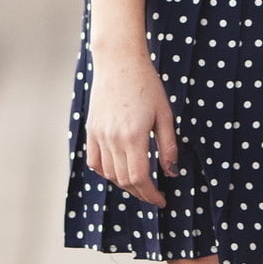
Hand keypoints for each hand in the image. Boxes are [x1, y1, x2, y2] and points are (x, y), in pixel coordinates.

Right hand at [86, 52, 180, 207]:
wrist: (119, 62)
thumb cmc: (147, 85)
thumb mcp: (165, 114)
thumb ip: (168, 146)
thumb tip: (171, 172)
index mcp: (134, 136)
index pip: (139, 178)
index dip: (150, 195)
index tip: (161, 200)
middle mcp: (113, 139)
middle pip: (124, 181)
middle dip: (140, 193)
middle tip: (154, 195)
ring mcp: (99, 135)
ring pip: (108, 174)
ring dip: (124, 184)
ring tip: (140, 184)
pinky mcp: (91, 130)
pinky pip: (95, 161)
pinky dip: (106, 172)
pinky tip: (118, 170)